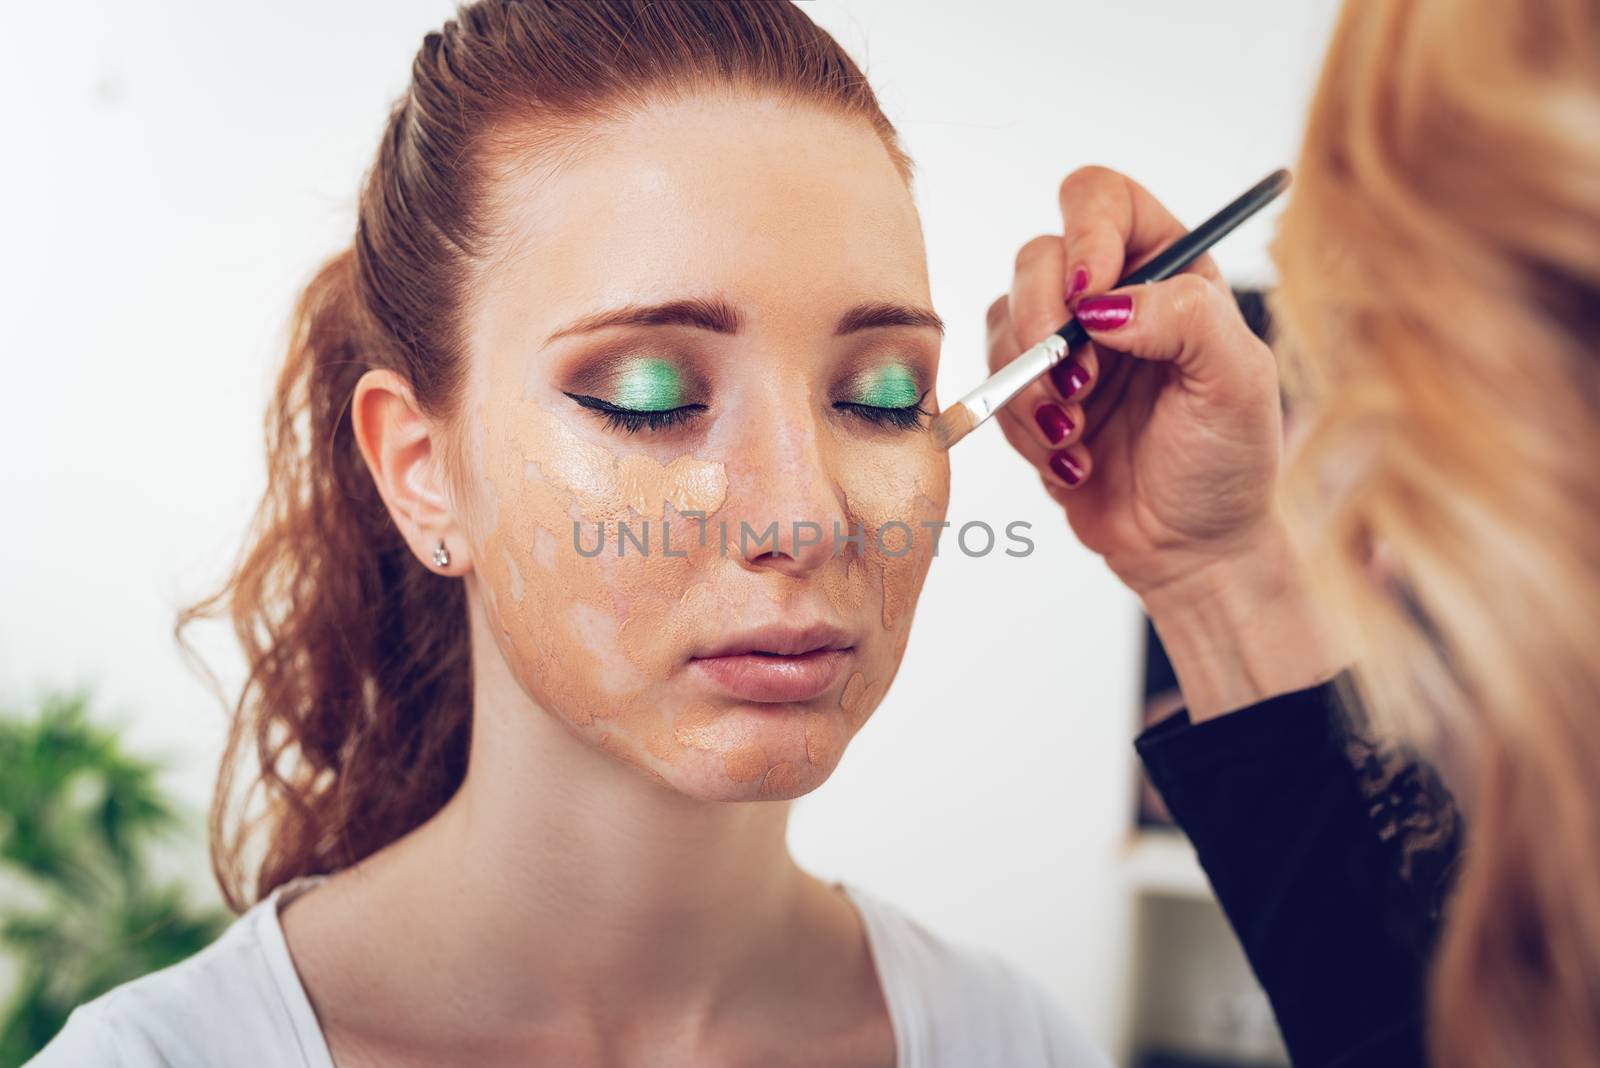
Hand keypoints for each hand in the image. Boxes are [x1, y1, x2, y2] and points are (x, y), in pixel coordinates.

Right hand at [988, 166, 1283, 600]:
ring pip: (1002, 323)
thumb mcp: (1237, 383)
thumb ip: (1186, 319)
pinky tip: (1073, 463)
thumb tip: (1102, 303)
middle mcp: (1111, 298)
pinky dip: (1023, 429)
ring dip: (1031, 387)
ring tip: (1077, 438)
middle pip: (1036, 258)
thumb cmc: (1228, 462)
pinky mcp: (1031, 399)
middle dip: (1043, 326)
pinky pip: (994, 389)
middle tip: (1078, 386)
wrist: (1190, 549)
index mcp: (1169, 271)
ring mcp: (1066, 348)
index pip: (1104, 201)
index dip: (1084, 233)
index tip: (1086, 295)